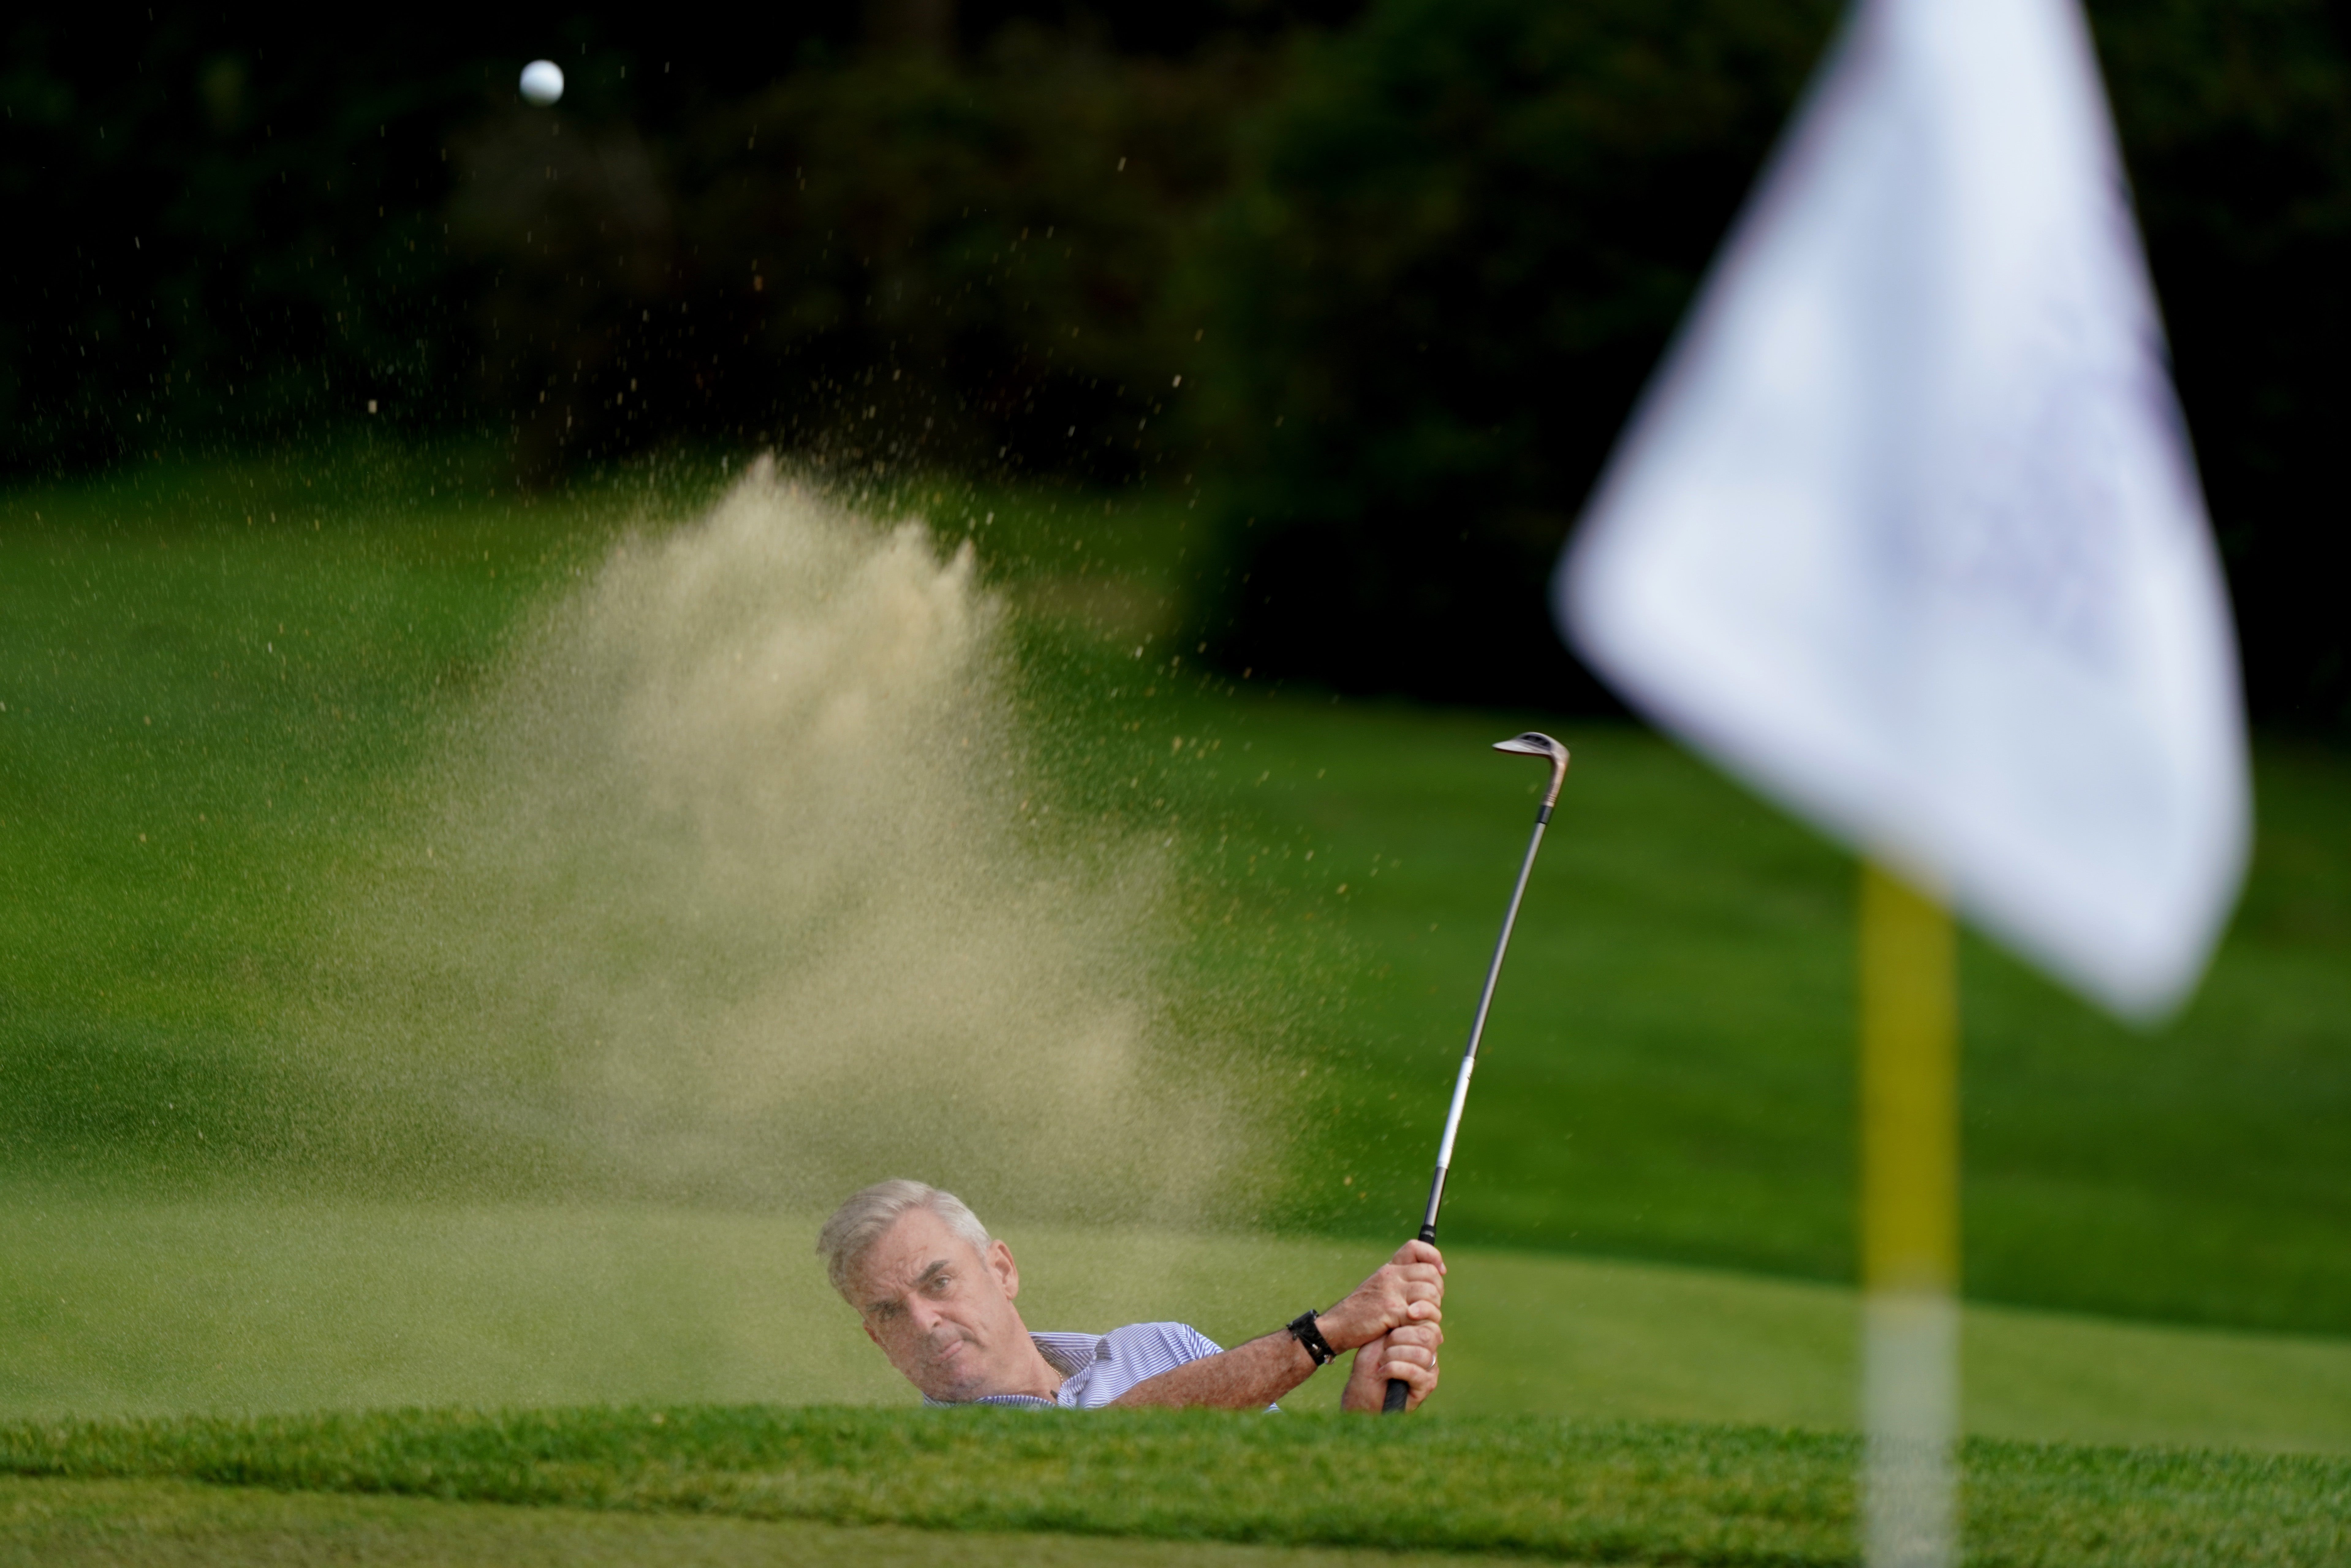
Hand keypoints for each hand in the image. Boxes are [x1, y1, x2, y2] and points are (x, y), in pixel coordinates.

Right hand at [1315, 1239, 1443, 1351]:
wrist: (1339, 1325)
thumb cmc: (1363, 1312)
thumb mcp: (1380, 1289)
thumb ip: (1402, 1283)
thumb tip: (1433, 1282)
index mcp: (1390, 1269)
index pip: (1415, 1248)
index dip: (1433, 1256)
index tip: (1440, 1271)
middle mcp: (1391, 1275)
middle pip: (1431, 1274)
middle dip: (1437, 1291)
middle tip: (1430, 1305)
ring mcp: (1391, 1292)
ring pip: (1430, 1293)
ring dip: (1432, 1310)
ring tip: (1421, 1319)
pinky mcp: (1391, 1310)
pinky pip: (1420, 1314)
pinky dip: (1422, 1324)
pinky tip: (1411, 1328)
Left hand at [1340, 1320, 1440, 1411]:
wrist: (1362, 1393)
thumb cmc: (1369, 1364)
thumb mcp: (1380, 1338)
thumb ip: (1398, 1323)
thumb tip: (1413, 1307)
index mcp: (1420, 1338)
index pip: (1431, 1320)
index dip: (1423, 1311)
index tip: (1408, 1310)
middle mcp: (1430, 1352)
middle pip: (1427, 1335)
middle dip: (1400, 1337)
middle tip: (1383, 1347)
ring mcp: (1430, 1370)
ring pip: (1421, 1354)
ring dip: (1394, 1355)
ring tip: (1381, 1362)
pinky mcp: (1426, 1386)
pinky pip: (1416, 1372)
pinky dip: (1394, 1369)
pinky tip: (1382, 1372)